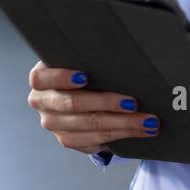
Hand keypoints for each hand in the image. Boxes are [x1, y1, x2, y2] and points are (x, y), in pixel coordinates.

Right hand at [27, 60, 160, 154]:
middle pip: (73, 104)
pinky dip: (122, 135)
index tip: (85, 77)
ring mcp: (54, 124)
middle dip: (106, 103)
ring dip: (122, 124)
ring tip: (148, 121)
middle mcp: (42, 102)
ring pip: (89, 126)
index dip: (62, 77)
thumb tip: (123, 49)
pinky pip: (96, 141)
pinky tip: (141, 130)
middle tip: (133, 103)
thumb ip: (91, 55)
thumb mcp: (83, 59)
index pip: (42, 78)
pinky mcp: (68, 140)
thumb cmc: (88, 69)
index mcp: (41, 78)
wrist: (84, 92)